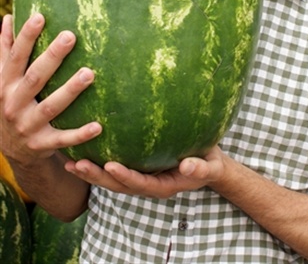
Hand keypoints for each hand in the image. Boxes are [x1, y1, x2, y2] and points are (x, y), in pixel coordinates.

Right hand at [0, 13, 101, 165]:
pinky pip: (63, 139)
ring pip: (50, 107)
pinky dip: (80, 134)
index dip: (26, 37)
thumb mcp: (2, 79)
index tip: (40, 16)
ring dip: (70, 90)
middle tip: (71, 36)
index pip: (16, 57)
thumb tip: (8, 18)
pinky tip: (99, 125)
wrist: (11, 149)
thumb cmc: (11, 102)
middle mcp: (13, 105)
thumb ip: (5, 50)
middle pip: (35, 78)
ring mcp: (28, 126)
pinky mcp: (42, 144)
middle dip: (52, 57)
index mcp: (4, 85)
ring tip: (89, 73)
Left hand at [64, 145, 225, 197]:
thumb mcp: (210, 166)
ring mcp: (140, 177)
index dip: (124, 176)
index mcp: (163, 186)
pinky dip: (97, 161)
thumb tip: (187, 166)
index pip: (139, 183)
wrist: (207, 164)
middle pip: (118, 184)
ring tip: (69, 161)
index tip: (110, 165)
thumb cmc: (209, 163)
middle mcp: (147, 184)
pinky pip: (115, 167)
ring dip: (90, 172)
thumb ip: (200, 167)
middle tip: (77, 164)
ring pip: (111, 178)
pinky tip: (81, 149)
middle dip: (97, 176)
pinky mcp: (137, 168)